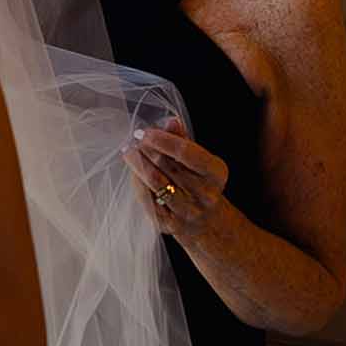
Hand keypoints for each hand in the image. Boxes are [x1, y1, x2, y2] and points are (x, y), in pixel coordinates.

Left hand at [125, 116, 229, 242]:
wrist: (206, 223)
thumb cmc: (199, 182)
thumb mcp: (199, 161)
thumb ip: (184, 140)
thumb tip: (171, 121)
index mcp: (216, 173)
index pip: (185, 152)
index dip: (162, 139)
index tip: (145, 132)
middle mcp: (205, 194)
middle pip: (166, 165)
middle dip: (146, 149)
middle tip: (134, 140)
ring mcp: (188, 212)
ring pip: (154, 182)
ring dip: (137, 163)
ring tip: (129, 152)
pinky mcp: (169, 224)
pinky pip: (147, 198)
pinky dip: (137, 182)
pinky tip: (134, 173)